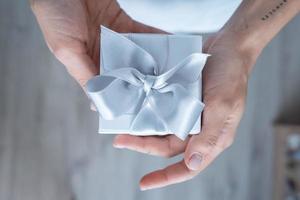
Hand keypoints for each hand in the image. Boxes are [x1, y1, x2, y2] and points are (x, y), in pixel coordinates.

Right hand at [30, 0, 161, 91]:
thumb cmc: (55, 16)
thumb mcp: (66, 49)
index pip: (107, 85)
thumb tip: (95, 101)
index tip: (139, 102)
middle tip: (160, 88)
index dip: (122, 93)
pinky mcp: (122, 24)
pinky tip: (167, 44)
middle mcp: (102, 55)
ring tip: (169, 70)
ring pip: (136, 54)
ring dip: (151, 60)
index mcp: (87, 65)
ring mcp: (114, 40)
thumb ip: (83, 74)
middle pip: (126, 72)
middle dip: (142, 79)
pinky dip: (154, 38)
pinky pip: (141, 33)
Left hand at [113, 32, 257, 189]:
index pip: (188, 167)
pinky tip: (135, 110)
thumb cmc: (231, 76)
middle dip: (143, 145)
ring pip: (161, 130)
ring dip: (142, 131)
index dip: (166, 177)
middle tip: (120, 140)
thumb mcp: (223, 105)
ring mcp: (188, 115)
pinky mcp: (181, 101)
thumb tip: (192, 163)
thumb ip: (209, 136)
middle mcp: (198, 130)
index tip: (144, 183)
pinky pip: (161, 112)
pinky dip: (149, 113)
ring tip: (122, 128)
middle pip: (167, 147)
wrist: (228, 47)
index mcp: (212, 138)